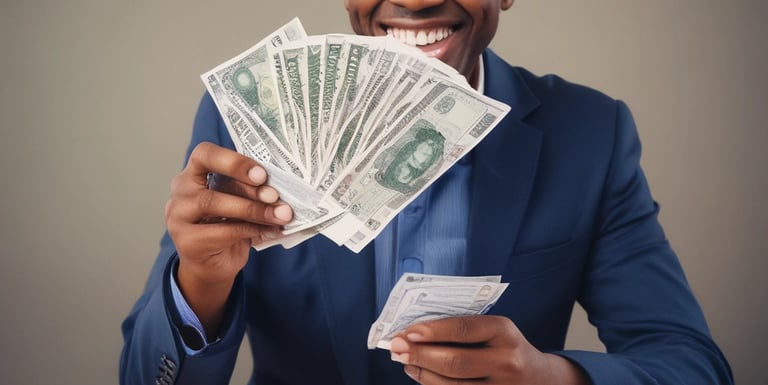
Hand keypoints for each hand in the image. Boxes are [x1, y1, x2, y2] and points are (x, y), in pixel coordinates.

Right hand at [165, 141, 292, 333]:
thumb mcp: (238, 201)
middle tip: (274, 195)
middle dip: (248, 187)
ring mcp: (179, 216)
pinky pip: (223, 232)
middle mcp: (181, 190)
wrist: (211, 265)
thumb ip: (249, 190)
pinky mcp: (187, 241)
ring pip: (214, 203)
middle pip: (210, 178)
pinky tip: (269, 230)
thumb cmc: (227, 225)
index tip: (261, 174)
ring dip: (253, 209)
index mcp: (194, 173)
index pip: (205, 154)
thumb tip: (281, 186)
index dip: (234, 161)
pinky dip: (251, 229)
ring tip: (280, 215)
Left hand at [389, 315, 588, 384]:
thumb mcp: (494, 330)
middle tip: (397, 348)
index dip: (431, 331)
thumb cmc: (507, 348)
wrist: (541, 379)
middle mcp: (506, 362)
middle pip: (455, 362)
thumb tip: (416, 332)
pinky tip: (423, 376)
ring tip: (407, 362)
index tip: (407, 331)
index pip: (462, 329)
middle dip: (421, 354)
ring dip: (423, 373)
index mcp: (505, 332)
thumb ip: (463, 329)